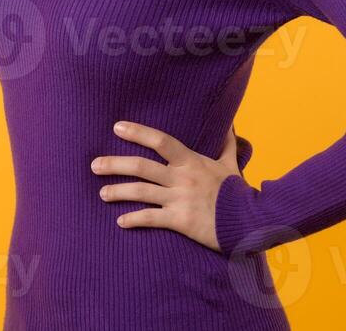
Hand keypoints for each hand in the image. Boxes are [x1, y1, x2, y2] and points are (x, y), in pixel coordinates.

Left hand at [91, 120, 242, 252]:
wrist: (250, 221)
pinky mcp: (180, 221)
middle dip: (114, 165)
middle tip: (94, 165)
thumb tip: (230, 123)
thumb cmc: (237, 193)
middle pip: (141, 167)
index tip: (117, 127)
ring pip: (140, 192)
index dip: (138, 132)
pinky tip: (120, 221)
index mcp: (191, 161)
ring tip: (101, 193)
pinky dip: (133, 219)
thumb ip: (226, 144)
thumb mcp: (231, 165)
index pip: (160, 141)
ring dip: (117, 192)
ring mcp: (179, 199)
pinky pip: (151, 219)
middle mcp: (181, 178)